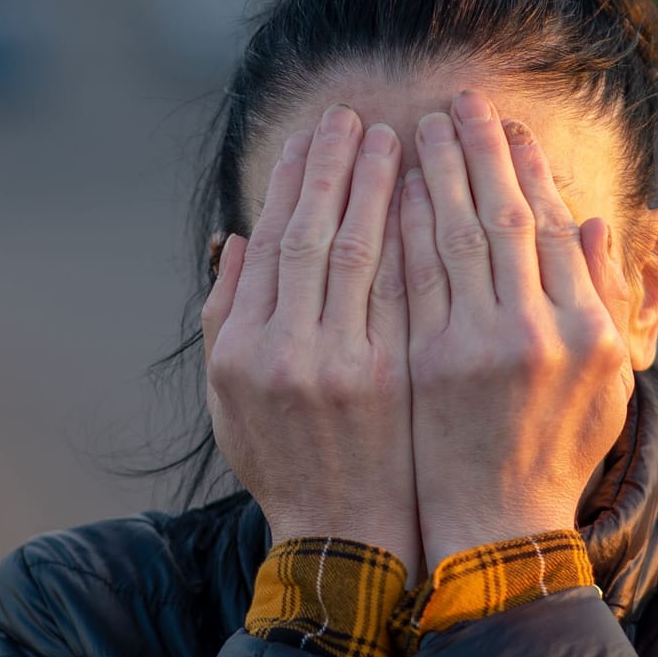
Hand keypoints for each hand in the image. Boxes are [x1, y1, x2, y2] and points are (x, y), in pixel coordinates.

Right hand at [200, 104, 423, 575]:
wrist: (344, 539)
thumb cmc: (286, 464)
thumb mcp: (228, 398)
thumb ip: (227, 314)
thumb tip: (237, 236)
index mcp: (242, 349)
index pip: (271, 242)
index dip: (291, 183)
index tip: (311, 138)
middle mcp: (286, 352)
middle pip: (315, 234)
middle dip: (335, 168)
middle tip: (353, 117)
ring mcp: (345, 366)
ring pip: (363, 253)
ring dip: (379, 188)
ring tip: (396, 138)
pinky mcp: (395, 379)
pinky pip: (407, 291)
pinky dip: (415, 240)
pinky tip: (429, 201)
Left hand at [400, 89, 635, 565]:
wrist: (496, 531)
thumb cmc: (553, 457)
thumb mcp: (607, 386)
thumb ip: (602, 301)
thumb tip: (594, 222)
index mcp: (589, 332)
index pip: (555, 227)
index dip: (532, 171)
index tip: (513, 128)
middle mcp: (539, 334)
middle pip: (505, 217)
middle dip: (480, 152)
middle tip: (462, 102)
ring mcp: (478, 349)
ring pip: (454, 237)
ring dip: (435, 175)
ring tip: (419, 128)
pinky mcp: (425, 364)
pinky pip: (410, 277)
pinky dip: (401, 229)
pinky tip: (388, 192)